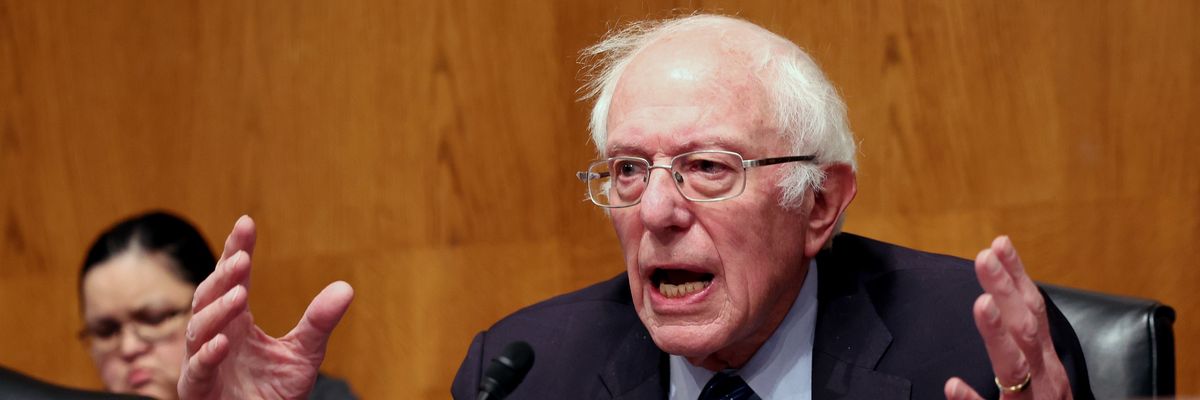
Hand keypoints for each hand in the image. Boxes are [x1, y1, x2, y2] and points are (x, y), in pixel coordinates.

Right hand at [178, 216, 353, 398]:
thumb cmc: (274, 393)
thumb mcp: (304, 354)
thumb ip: (319, 322)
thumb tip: (346, 287)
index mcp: (237, 322)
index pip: (233, 279)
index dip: (235, 250)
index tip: (246, 222)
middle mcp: (215, 335)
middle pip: (210, 296)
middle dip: (224, 276)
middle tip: (242, 257)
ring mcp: (202, 362)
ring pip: (199, 328)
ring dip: (217, 310)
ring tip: (240, 294)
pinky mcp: (198, 390)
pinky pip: (197, 369)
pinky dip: (207, 354)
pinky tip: (223, 342)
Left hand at [944, 236, 1070, 399]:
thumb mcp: (1042, 373)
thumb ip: (1022, 338)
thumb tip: (997, 293)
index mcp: (1047, 362)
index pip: (1034, 311)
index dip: (1018, 277)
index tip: (999, 243)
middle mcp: (1046, 378)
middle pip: (1026, 329)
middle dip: (1006, 291)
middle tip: (984, 256)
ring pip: (1016, 367)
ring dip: (998, 335)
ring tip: (981, 305)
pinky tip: (955, 386)